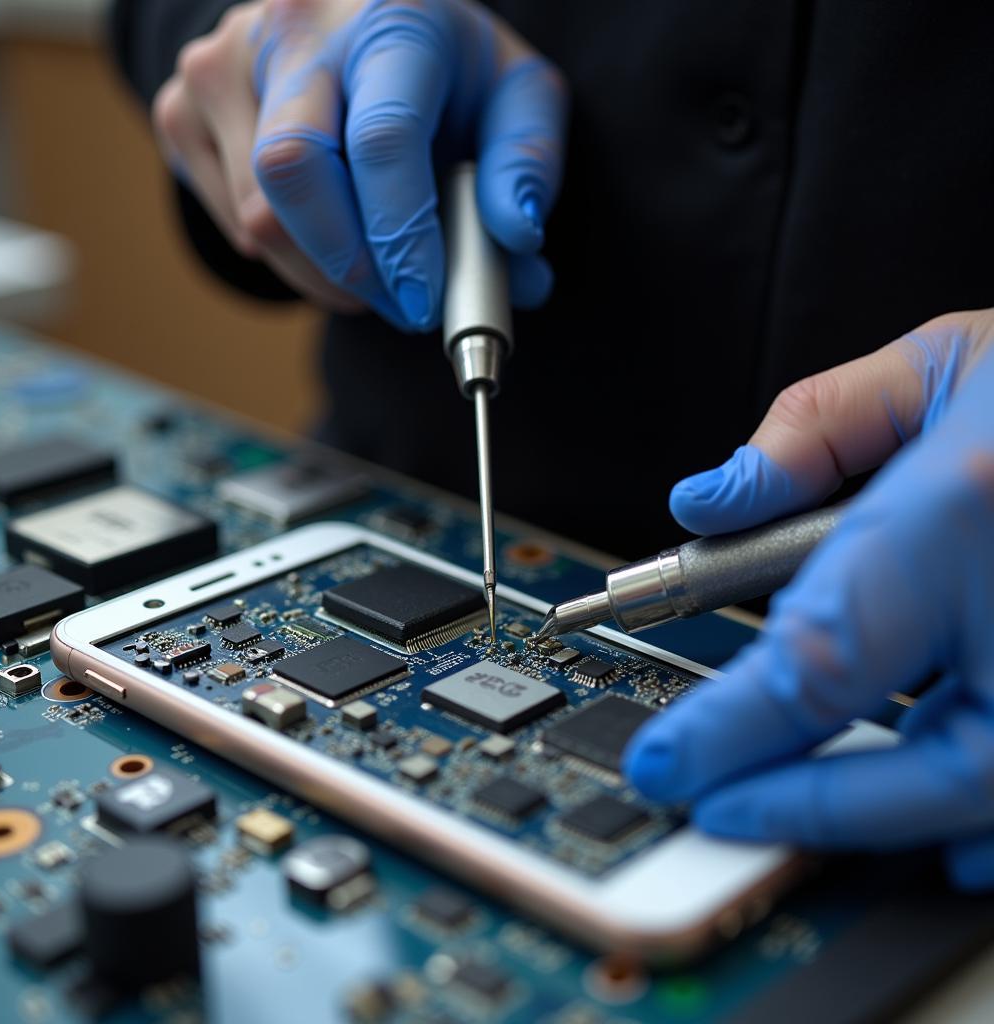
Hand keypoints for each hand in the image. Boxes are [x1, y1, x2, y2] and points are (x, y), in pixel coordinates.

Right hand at [152, 0, 566, 328]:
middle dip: (351, 267)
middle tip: (400, 304)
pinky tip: (327, 232)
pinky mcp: (184, 107)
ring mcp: (224, 63)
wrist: (352, 21)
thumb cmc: (444, 69)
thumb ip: (527, 163)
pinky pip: (232, 223)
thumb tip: (515, 238)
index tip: (426, 302)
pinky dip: (287, 256)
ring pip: (259, 218)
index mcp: (389, 16)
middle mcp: (293, 27)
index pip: (382, 140)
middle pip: (292, 174)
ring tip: (377, 266)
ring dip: (326, 275)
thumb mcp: (514, 96)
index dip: (403, 239)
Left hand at [624, 309, 993, 889]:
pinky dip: (975, 818)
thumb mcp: (946, 365)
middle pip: (926, 771)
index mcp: (969, 505)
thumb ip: (813, 432)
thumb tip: (709, 500)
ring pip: (988, 795)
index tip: (668, 763)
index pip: (823, 658)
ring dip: (880, 814)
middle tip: (719, 805)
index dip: (732, 731)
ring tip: (787, 800)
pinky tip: (933, 830)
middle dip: (805, 804)